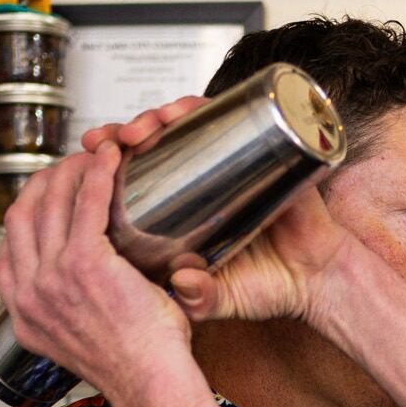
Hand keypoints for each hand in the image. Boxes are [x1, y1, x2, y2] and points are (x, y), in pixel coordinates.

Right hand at [0, 137, 206, 406]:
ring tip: (93, 156)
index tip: (48, 199)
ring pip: (50, 202)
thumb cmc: (132, 367)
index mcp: (23, 313)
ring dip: (70, 170)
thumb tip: (68, 295)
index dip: (25, 214)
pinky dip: (98, 174)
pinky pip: (88, 202)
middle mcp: (29, 293)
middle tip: (70, 168)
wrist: (150, 385)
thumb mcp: (76, 346)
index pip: (6, 250)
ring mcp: (53, 277)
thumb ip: (62, 317)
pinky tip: (112, 158)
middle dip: (43, 182)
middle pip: (21, 215)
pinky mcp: (86, 262)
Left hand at [70, 100, 353, 329]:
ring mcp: (232, 161)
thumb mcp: (222, 298)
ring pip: (185, 123)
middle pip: (156, 142)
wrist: (320, 281)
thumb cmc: (270, 287)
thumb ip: (199, 300)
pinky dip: (202, 106)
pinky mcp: (263, 149)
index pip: (137, 176)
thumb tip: (179, 284)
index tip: (84, 164)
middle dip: (124, 133)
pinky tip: (182, 111)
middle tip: (105, 142)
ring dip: (157, 115)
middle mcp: (204, 180)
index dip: (107, 166)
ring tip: (143, 128)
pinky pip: (227, 115)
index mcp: (184, 211)